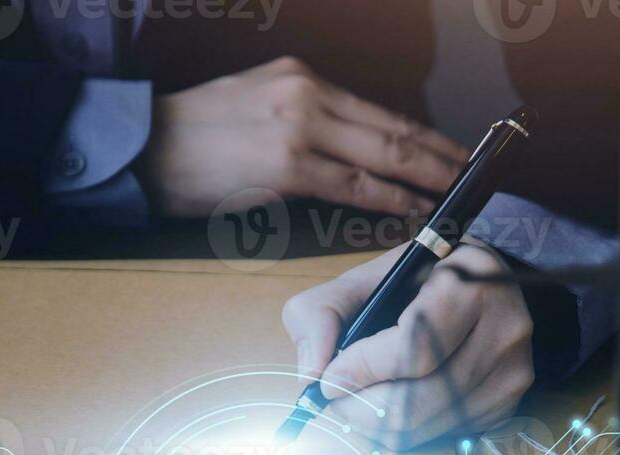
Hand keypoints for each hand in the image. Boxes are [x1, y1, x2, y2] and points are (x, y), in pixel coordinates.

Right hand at [138, 56, 469, 218]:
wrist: (144, 148)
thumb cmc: (194, 138)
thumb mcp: (256, 105)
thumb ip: (303, 120)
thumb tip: (346, 150)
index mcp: (302, 79)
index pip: (378, 111)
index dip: (423, 135)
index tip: (454, 152)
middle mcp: (308, 95)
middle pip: (392, 129)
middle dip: (439, 155)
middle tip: (475, 174)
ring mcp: (300, 129)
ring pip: (382, 155)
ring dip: (426, 179)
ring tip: (456, 196)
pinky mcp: (288, 166)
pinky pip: (353, 186)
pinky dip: (388, 199)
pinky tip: (413, 209)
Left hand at [282, 241, 534, 450]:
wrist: (482, 285)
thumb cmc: (416, 281)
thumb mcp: (363, 278)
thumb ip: (322, 313)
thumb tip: (311, 374)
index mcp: (470, 286)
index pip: (412, 349)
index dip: (361, 372)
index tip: (327, 379)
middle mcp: (503, 332)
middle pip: (416, 401)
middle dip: (359, 409)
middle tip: (333, 400)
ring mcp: (511, 373)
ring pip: (426, 426)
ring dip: (376, 426)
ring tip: (354, 404)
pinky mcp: (507, 405)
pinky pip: (441, 436)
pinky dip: (404, 431)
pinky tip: (390, 408)